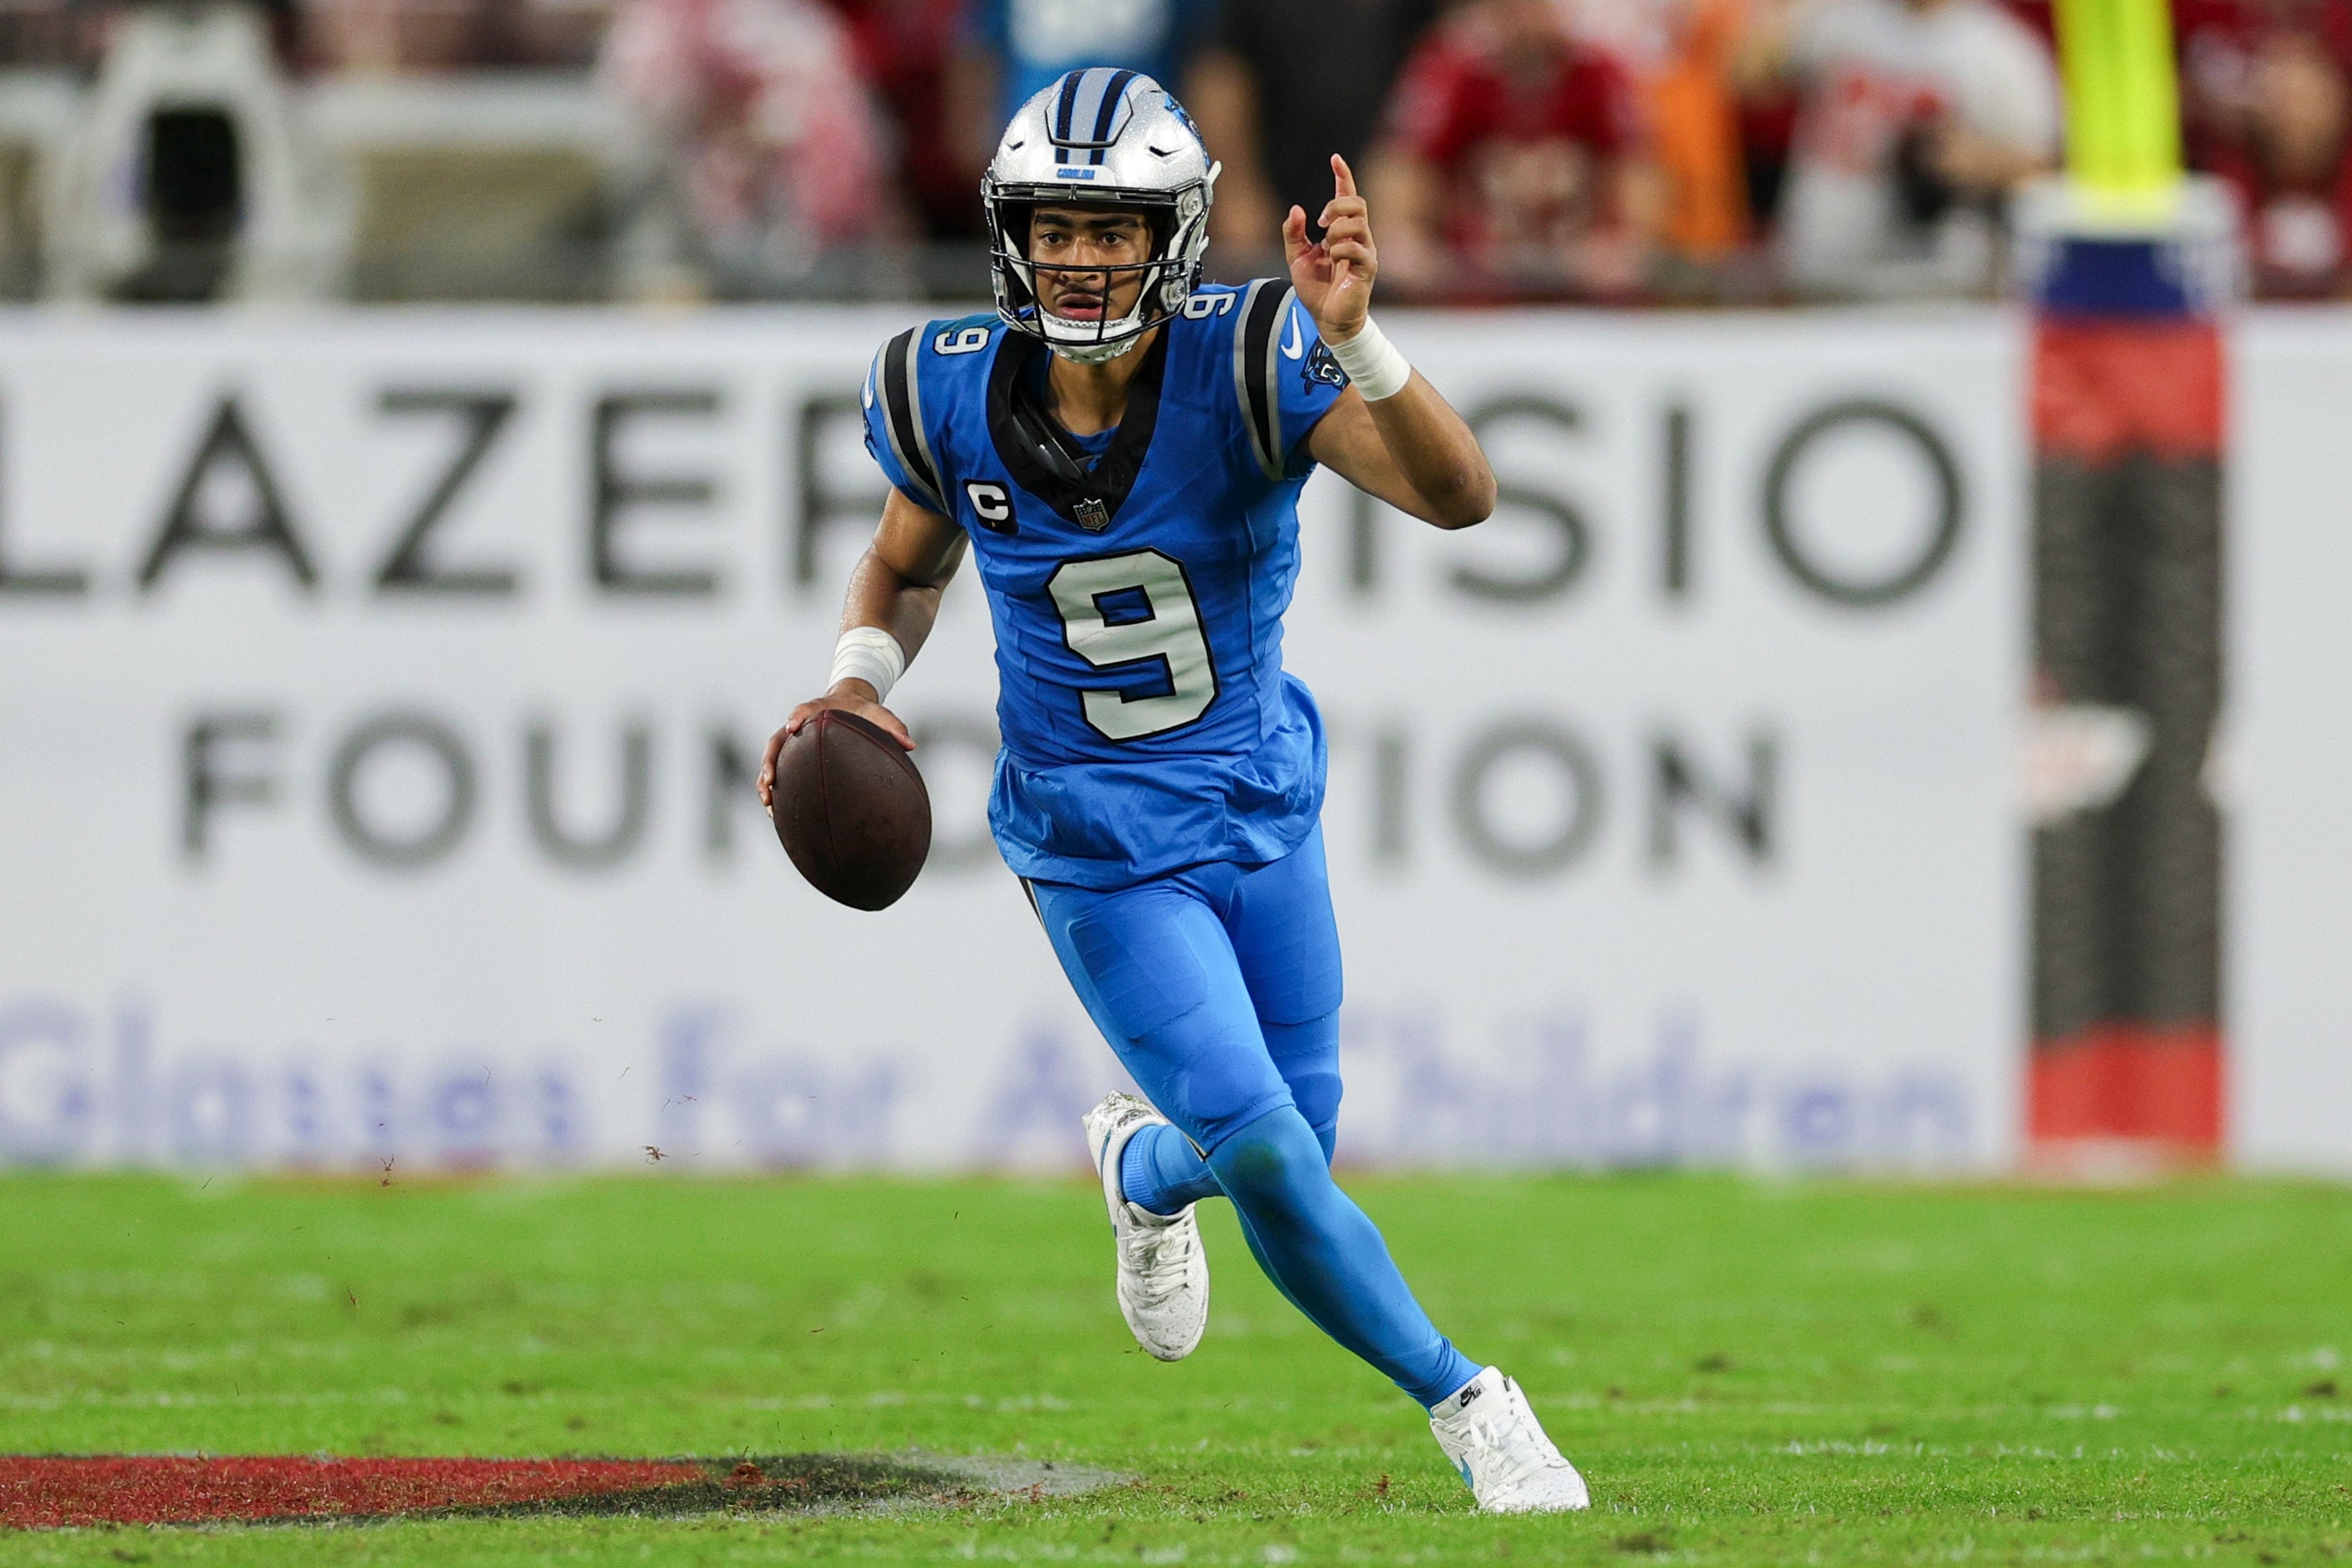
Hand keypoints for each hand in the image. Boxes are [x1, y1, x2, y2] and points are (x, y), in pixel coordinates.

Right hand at [756, 683, 914, 816]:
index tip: (791, 727)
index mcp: (818, 710)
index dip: (795, 717)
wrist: (849, 703)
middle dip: (770, 761)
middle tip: (770, 781)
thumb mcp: (880, 715)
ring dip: (765, 779)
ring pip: (772, 758)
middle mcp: (799, 724)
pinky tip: (775, 811)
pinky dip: (773, 788)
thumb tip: (910, 745)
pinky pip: (778, 770)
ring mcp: (792, 740)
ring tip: (768, 804)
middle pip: (777, 741)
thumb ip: (894, 727)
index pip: (803, 710)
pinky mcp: (792, 754)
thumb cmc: (864, 712)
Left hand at [1283, 154, 1375, 342]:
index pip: (1348, 197)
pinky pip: (1358, 248)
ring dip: (1336, 228)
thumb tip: (1296, 209)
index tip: (1335, 158)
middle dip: (1336, 205)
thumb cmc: (1317, 289)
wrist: (1326, 319)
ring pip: (1358, 222)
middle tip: (1320, 223)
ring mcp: (1365, 252)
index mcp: (1342, 232)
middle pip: (1357, 203)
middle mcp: (1358, 238)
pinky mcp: (1367, 269)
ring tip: (1326, 246)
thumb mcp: (1296, 257)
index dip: (1343, 176)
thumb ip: (1293, 233)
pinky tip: (1333, 258)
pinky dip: (1341, 248)